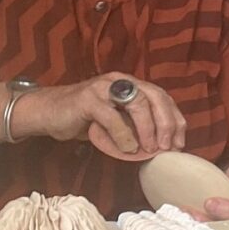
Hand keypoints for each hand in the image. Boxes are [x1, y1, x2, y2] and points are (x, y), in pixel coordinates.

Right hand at [26, 73, 185, 161]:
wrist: (49, 112)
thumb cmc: (84, 119)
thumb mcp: (116, 121)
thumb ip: (135, 127)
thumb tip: (162, 147)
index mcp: (129, 84)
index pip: (161, 96)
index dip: (175, 119)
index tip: (179, 143)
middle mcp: (119, 81)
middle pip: (154, 95)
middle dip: (166, 122)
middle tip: (167, 146)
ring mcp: (103, 87)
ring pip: (137, 102)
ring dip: (148, 128)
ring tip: (149, 149)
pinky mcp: (87, 99)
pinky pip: (112, 116)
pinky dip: (123, 135)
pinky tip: (126, 149)